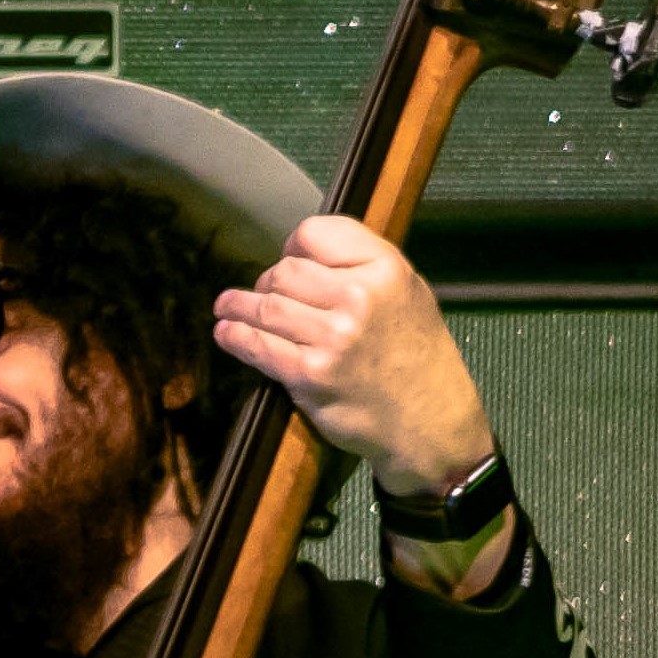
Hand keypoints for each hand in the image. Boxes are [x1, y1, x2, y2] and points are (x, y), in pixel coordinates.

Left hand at [213, 217, 494, 495]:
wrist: (431, 422)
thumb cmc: (418, 357)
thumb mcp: (408, 290)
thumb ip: (362, 265)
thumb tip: (302, 253)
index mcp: (384, 268)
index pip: (315, 234)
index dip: (293, 247)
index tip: (289, 259)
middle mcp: (359, 298)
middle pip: (285, 271)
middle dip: (269, 281)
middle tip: (265, 293)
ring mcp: (333, 338)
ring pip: (266, 306)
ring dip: (240, 306)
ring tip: (227, 306)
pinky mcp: (312, 376)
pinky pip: (259, 347)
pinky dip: (235, 337)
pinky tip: (226, 332)